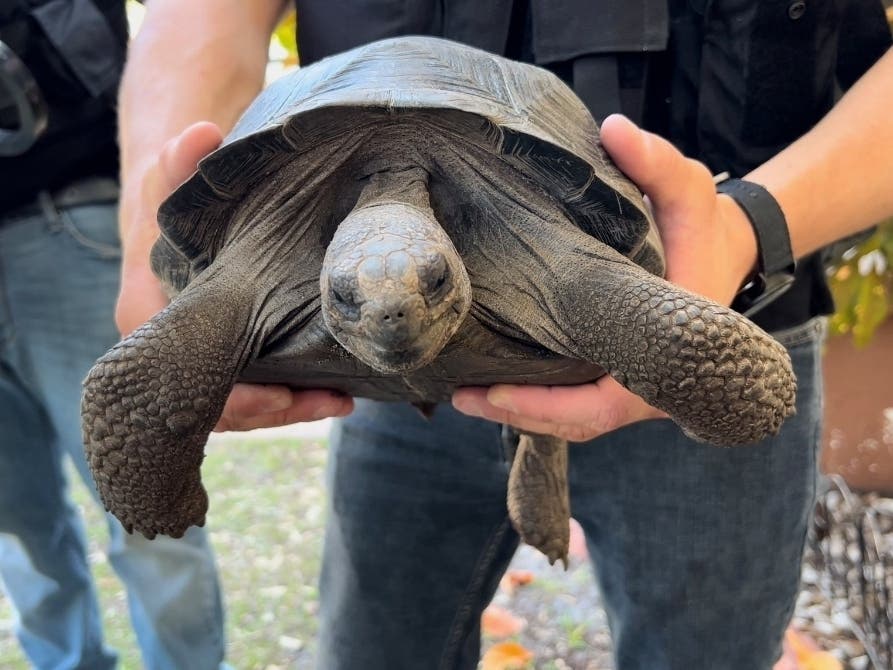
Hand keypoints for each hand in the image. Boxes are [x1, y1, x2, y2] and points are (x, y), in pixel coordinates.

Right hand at [116, 122, 352, 431]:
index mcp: (148, 317)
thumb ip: (180, 161)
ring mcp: (198, 357)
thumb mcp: (170, 177)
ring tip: (343, 401)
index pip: (187, 376)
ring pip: (242, 405)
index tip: (281, 395)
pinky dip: (292, 394)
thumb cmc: (168, 200)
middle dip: (276, 409)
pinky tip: (336, 390)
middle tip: (330, 402)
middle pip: (221, 403)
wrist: (169, 210)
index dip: (235, 396)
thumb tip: (201, 133)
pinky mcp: (226, 356)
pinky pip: (256, 388)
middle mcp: (168, 349)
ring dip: (293, 408)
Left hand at [452, 114, 758, 441]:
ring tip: (462, 395)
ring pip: (572, 418)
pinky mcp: (616, 374)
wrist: (719, 253)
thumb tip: (614, 129)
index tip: (496, 393)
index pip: (605, 403)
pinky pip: (573, 401)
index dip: (548, 406)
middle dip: (519, 415)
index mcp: (668, 356)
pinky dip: (534, 398)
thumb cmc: (702, 230)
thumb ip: (657, 162)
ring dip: (519, 413)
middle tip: (461, 397)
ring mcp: (634, 385)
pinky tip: (490, 382)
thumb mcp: (688, 191)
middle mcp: (650, 383)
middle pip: (578, 421)